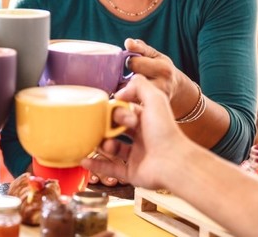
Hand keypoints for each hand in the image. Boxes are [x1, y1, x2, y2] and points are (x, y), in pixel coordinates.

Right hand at [82, 75, 185, 190]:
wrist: (173, 161)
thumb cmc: (164, 130)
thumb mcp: (155, 99)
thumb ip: (139, 86)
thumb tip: (120, 91)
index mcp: (146, 120)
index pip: (124, 112)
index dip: (116, 111)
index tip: (112, 111)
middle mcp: (141, 137)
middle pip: (116, 130)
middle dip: (105, 128)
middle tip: (102, 128)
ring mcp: (136, 155)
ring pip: (112, 148)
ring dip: (102, 145)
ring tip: (103, 144)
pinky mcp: (132, 172)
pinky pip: (110, 168)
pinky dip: (96, 164)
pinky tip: (84, 159)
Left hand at [124, 38, 189, 101]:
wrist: (176, 90)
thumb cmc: (162, 68)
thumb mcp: (155, 55)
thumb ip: (141, 47)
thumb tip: (128, 42)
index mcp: (163, 69)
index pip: (134, 63)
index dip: (129, 62)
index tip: (131, 63)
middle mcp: (162, 85)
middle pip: (131, 81)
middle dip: (126, 78)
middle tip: (129, 77)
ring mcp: (157, 99)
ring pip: (130, 95)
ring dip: (123, 92)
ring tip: (126, 88)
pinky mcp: (151, 109)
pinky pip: (132, 106)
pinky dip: (126, 102)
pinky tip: (127, 98)